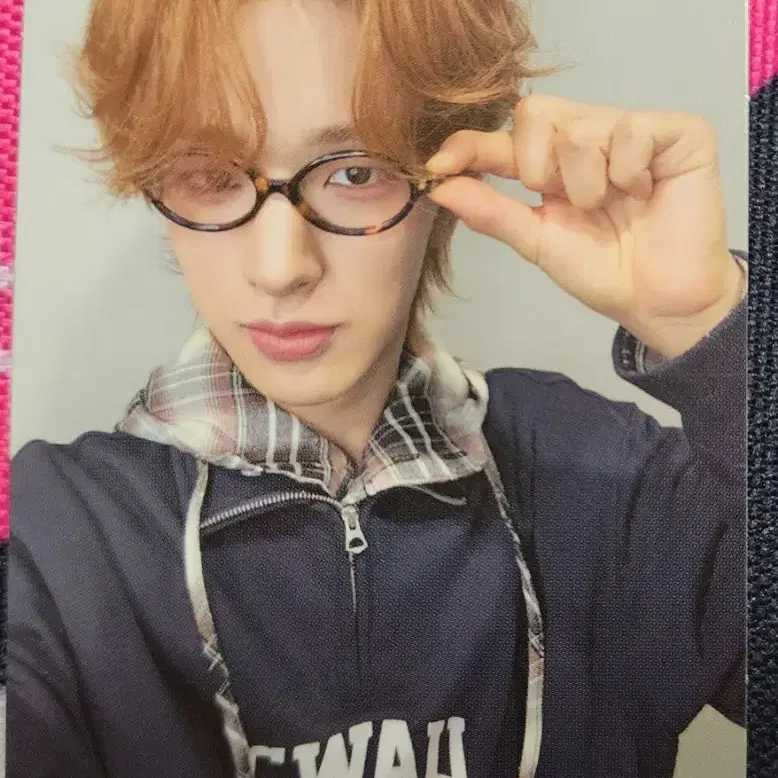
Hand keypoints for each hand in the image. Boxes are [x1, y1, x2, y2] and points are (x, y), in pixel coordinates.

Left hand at [425, 95, 744, 357]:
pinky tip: (644, 192)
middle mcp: (588, 135)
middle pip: (535, 113)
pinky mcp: (677, 132)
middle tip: (567, 203)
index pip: (503, 137)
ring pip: (579, 128)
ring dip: (585, 184)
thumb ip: (491, 211)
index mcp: (553, 163)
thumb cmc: (601, 271)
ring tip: (611, 207)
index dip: (469, 145)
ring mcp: (631, 129)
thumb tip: (437, 185)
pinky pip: (631, 130)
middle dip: (538, 167)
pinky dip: (628, 171)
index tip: (438, 165)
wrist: (656, 302)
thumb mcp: (537, 242)